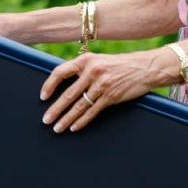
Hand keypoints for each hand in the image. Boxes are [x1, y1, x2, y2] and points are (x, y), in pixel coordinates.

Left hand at [39, 49, 176, 132]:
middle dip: (55, 109)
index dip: (49, 85)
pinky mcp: (111, 96)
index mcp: (86, 60)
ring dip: (66, 119)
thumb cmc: (120, 64)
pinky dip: (82, 121)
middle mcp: (92, 71)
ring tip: (57, 128)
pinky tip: (74, 127)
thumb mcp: (100, 61)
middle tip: (46, 120)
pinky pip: (92, 111)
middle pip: (68, 93)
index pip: (60, 72)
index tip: (43, 97)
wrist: (145, 67)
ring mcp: (102, 84)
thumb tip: (64, 85)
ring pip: (79, 105)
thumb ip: (84, 70)